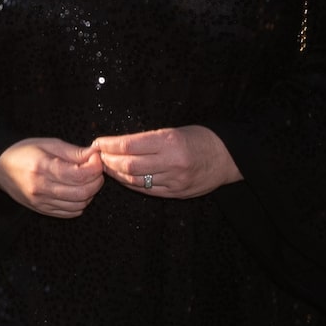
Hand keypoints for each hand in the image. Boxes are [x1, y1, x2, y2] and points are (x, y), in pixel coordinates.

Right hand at [0, 137, 102, 217]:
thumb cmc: (22, 151)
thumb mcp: (48, 143)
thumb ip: (73, 152)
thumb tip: (95, 155)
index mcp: (43, 167)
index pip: (81, 175)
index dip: (96, 167)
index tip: (95, 159)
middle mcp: (41, 187)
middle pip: (83, 192)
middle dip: (96, 180)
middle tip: (94, 170)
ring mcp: (40, 201)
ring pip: (79, 205)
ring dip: (89, 193)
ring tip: (84, 181)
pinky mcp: (40, 209)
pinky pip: (69, 213)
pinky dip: (79, 204)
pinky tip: (75, 192)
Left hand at [91, 125, 240, 199]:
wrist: (227, 157)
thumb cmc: (197, 139)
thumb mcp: (172, 131)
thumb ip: (146, 140)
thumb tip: (114, 145)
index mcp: (170, 142)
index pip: (129, 145)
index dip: (108, 145)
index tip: (98, 143)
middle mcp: (172, 162)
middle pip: (128, 166)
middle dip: (108, 161)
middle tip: (99, 156)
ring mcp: (175, 181)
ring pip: (134, 181)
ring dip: (116, 174)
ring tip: (108, 166)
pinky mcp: (177, 193)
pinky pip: (146, 190)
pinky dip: (130, 184)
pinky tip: (123, 177)